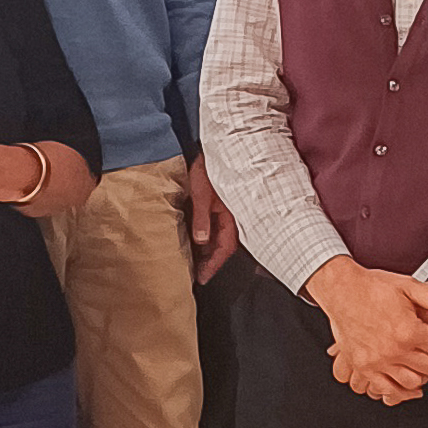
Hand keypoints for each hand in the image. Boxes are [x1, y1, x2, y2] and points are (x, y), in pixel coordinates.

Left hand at [189, 157, 238, 286]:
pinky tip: (197, 243)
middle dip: (211, 262)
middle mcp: (233, 218)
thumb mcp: (201, 194)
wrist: (219, 149)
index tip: (202, 278)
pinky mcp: (222, 207)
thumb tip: (200, 241)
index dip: (213, 265)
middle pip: (223, 246)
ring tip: (194, 263)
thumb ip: (201, 218)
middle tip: (196, 275)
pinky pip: (217, 229)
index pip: (225, 248)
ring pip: (220, 238)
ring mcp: (228, 213)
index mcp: (231, 217)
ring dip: (208, 251)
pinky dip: (208, 239)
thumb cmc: (209, 168)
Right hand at [307, 254, 427, 404]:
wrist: (342, 290)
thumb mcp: (409, 286)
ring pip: (413, 382)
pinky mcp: (364, 367)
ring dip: (420, 374)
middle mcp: (394, 349)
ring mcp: (378, 361)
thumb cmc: (373, 287)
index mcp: (409, 330)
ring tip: (419, 362)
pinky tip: (405, 384)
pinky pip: (387, 389)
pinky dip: (400, 391)